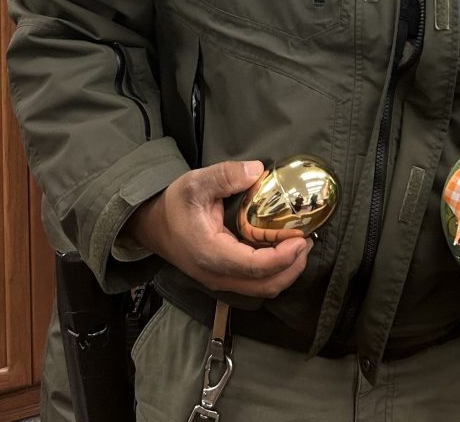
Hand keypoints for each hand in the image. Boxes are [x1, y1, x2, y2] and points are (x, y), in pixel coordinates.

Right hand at [122, 160, 311, 296]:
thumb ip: (225, 175)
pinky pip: (255, 283)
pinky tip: (284, 249)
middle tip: (307, 240)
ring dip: (287, 270)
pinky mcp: (224, 278)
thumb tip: (257, 170)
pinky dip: (276, 271)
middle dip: (293, 266)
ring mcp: (220, 281)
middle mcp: (217, 275)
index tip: (302, 238)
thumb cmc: (174, 204)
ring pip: (263, 289)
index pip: (256, 266)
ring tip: (301, 244)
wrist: (152, 225)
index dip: (284, 256)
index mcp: (211, 254)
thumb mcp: (195, 182)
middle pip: (265, 285)